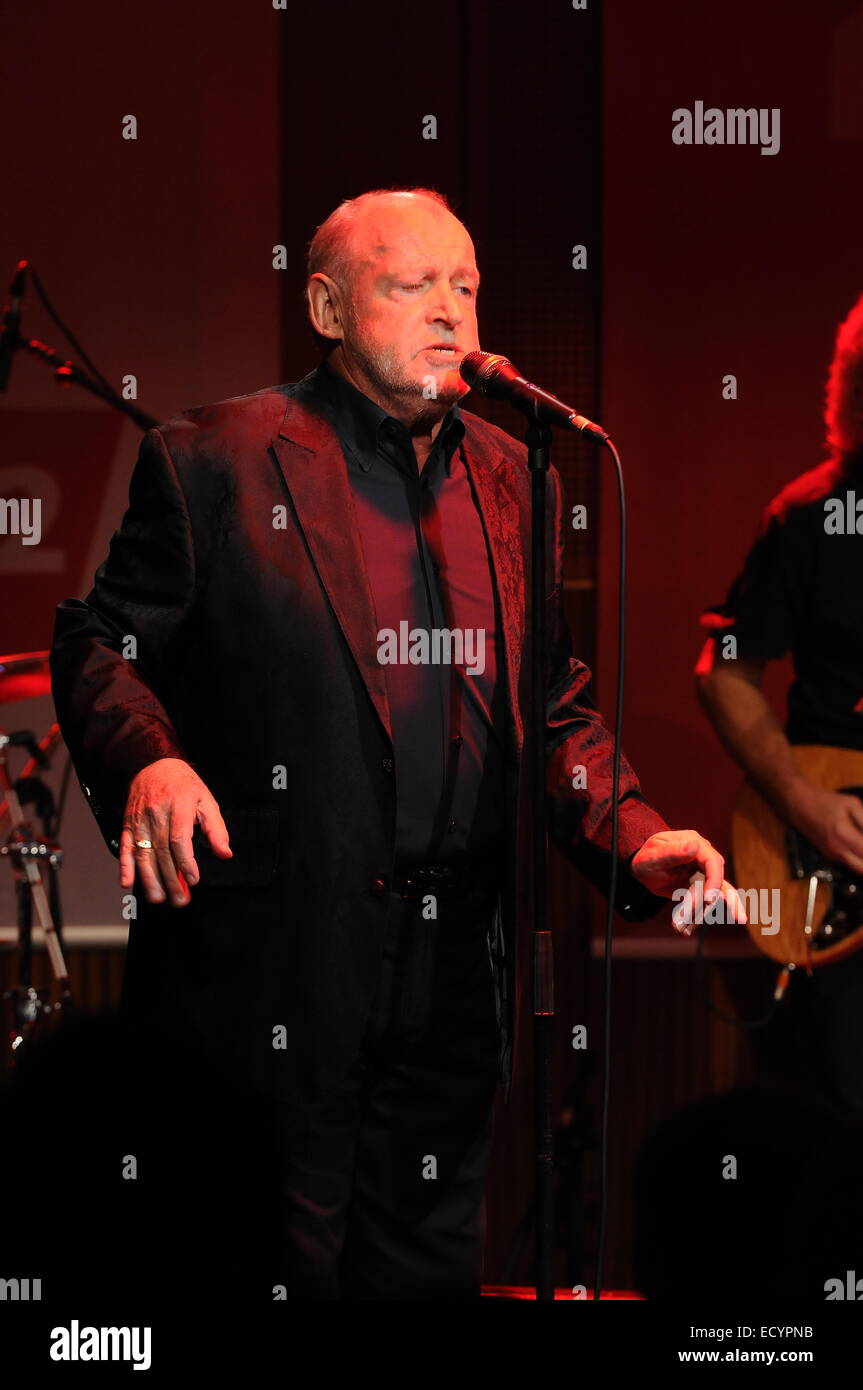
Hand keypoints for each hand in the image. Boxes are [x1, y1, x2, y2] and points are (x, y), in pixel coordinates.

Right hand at [119, 757, 231, 906]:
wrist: (154, 765)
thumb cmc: (184, 786)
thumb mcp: (207, 802)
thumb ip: (216, 830)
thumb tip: (225, 854)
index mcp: (179, 806)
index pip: (179, 839)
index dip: (186, 862)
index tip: (193, 880)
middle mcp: (157, 814)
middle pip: (161, 851)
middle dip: (170, 879)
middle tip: (179, 899)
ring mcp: (140, 819)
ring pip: (143, 853)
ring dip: (149, 879)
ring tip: (157, 898)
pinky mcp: (128, 824)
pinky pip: (125, 846)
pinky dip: (124, 866)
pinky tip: (127, 882)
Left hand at [629, 829, 746, 935]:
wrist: (642, 868)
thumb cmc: (647, 857)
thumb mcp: (655, 855)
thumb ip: (674, 851)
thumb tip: (694, 845)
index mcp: (695, 844)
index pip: (713, 862)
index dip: (714, 880)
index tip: (708, 899)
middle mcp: (703, 858)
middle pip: (719, 881)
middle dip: (719, 902)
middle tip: (724, 919)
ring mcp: (703, 873)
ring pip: (714, 896)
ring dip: (701, 914)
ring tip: (681, 928)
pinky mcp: (700, 887)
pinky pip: (704, 904)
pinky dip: (695, 918)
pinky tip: (686, 929)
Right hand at [786, 782, 862, 874]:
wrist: (799, 805)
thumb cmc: (825, 802)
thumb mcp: (852, 804)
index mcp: (844, 835)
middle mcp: (838, 850)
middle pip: (862, 869)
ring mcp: (832, 855)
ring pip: (857, 869)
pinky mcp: (829, 856)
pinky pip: (850, 863)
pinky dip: (859, 860)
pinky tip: (861, 849)